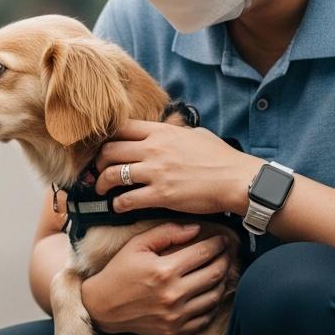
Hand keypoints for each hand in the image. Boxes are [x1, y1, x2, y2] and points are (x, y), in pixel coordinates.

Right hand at [80, 222, 230, 334]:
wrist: (102, 307)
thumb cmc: (118, 272)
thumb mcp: (136, 246)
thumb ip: (166, 233)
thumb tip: (195, 228)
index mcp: (164, 270)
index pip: (203, 253)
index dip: (217, 244)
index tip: (223, 239)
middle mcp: (173, 294)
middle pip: (214, 273)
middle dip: (225, 259)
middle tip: (227, 253)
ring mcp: (176, 315)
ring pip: (214, 296)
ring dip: (223, 281)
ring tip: (222, 270)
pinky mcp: (176, 330)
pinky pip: (206, 317)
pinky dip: (213, 304)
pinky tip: (211, 293)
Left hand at [95, 119, 261, 214]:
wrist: (236, 180)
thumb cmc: (220, 157)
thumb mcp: (195, 134)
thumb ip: (174, 133)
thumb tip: (166, 131)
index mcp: (161, 131)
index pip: (121, 127)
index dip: (107, 137)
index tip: (104, 147)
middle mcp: (153, 149)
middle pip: (109, 150)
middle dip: (98, 161)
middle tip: (98, 170)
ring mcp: (155, 172)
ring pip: (111, 175)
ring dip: (101, 183)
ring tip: (102, 189)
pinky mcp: (160, 195)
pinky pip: (127, 200)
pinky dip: (117, 204)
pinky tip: (118, 207)